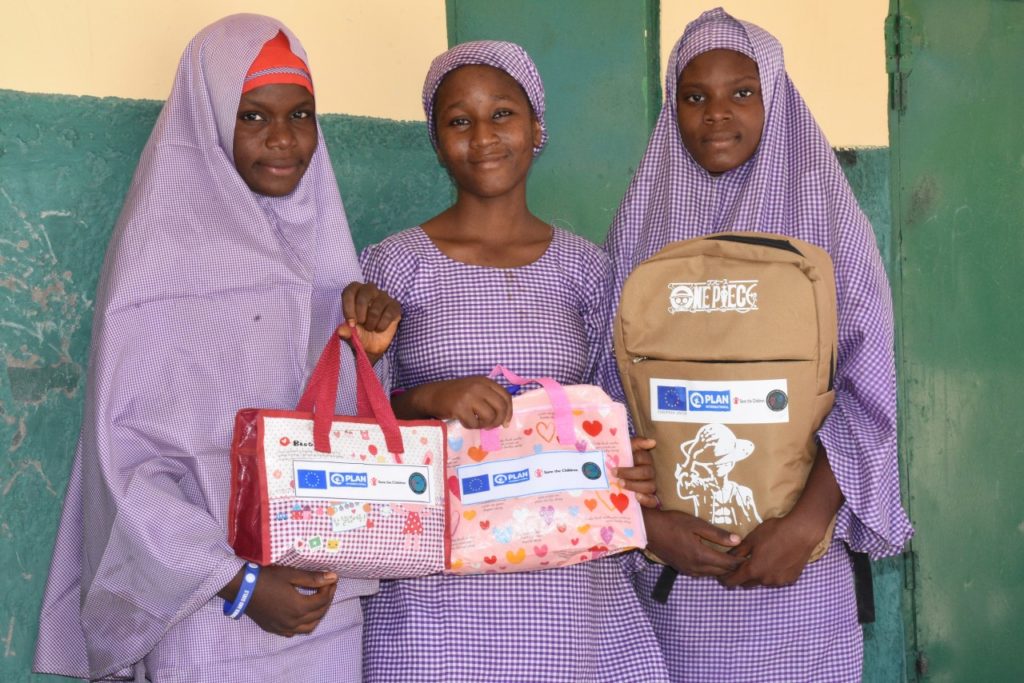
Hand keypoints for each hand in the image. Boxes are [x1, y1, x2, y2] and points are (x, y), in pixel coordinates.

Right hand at [219, 565, 337, 636]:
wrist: (241, 588)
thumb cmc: (266, 578)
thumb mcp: (291, 574)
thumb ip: (313, 578)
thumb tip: (334, 577)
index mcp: (299, 607)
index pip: (322, 600)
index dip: (330, 589)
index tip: (332, 579)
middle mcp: (293, 622)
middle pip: (318, 614)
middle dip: (326, 600)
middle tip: (328, 587)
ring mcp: (283, 628)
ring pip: (308, 627)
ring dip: (317, 615)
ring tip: (318, 601)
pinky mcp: (274, 629)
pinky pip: (294, 632)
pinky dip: (303, 624)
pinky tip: (301, 614)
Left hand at [337, 281, 400, 362]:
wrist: (373, 345)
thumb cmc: (359, 333)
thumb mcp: (350, 335)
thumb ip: (346, 331)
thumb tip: (340, 331)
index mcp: (355, 293)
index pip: (350, 291)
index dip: (348, 306)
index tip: (350, 322)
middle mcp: (370, 291)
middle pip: (364, 293)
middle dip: (361, 311)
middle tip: (361, 323)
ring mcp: (383, 297)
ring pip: (378, 304)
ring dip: (372, 321)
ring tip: (370, 328)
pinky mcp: (394, 306)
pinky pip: (389, 312)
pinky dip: (382, 324)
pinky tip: (379, 328)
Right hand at [394, 377, 511, 428]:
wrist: (432, 395)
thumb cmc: (455, 394)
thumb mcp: (475, 389)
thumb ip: (489, 397)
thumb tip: (505, 417)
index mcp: (485, 381)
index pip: (506, 396)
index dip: (509, 412)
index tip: (506, 422)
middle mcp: (479, 387)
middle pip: (500, 408)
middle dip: (498, 421)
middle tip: (491, 426)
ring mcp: (469, 396)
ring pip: (489, 417)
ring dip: (484, 425)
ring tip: (477, 423)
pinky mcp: (459, 407)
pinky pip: (474, 423)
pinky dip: (471, 426)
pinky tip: (465, 422)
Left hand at [613, 437, 658, 507]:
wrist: (612, 480)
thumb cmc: (620, 462)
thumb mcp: (625, 450)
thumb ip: (637, 443)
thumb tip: (653, 442)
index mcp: (645, 460)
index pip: (643, 457)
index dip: (634, 458)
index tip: (620, 460)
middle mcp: (650, 472)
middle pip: (645, 472)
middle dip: (629, 473)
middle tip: (614, 473)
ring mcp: (651, 486)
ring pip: (649, 486)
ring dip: (634, 485)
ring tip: (621, 484)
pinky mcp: (650, 499)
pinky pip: (653, 501)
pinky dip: (646, 499)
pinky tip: (637, 496)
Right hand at [643, 507, 743, 576]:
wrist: (649, 530)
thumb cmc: (672, 522)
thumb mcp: (696, 524)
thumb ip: (717, 534)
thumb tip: (738, 540)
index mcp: (701, 555)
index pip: (728, 564)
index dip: (741, 561)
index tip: (750, 555)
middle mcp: (696, 567)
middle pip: (722, 572)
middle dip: (734, 567)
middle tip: (744, 558)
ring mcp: (689, 570)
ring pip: (712, 574)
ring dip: (723, 569)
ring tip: (732, 559)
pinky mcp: (683, 570)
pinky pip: (703, 573)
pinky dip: (712, 569)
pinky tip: (714, 560)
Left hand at [718, 445, 842, 587]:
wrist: (802, 532)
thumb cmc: (774, 532)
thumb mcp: (751, 539)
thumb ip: (738, 551)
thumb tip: (727, 558)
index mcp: (753, 570)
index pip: (733, 582)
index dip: (725, 579)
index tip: (721, 576)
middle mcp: (765, 580)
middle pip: (747, 583)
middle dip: (741, 576)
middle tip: (740, 565)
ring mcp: (779, 581)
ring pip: (762, 582)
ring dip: (758, 576)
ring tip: (760, 561)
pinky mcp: (791, 579)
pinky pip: (776, 580)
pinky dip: (772, 574)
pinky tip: (775, 562)